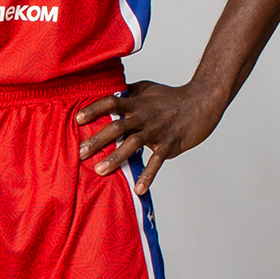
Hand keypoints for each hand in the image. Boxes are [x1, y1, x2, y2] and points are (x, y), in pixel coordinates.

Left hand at [76, 79, 231, 193]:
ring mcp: (156, 131)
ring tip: (99, 171)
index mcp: (135, 102)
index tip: (77, 119)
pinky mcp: (170, 144)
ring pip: (132, 144)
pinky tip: (138, 189)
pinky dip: (148, 175)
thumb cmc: (170, 96)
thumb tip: (105, 94)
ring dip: (115, 158)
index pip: (110, 102)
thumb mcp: (145, 89)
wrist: (202, 102)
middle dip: (97, 140)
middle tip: (80, 153)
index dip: (94, 109)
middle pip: (116, 126)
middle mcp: (143, 116)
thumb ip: (126, 93)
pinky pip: (157, 161)